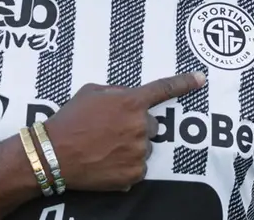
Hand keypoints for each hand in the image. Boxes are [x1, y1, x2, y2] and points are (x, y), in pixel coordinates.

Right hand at [39, 72, 205, 191]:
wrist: (53, 153)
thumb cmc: (69, 119)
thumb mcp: (90, 92)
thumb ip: (116, 92)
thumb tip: (128, 98)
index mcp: (131, 102)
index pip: (163, 89)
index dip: (184, 83)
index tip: (201, 78)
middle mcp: (140, 126)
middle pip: (152, 125)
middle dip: (136, 127)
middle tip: (111, 132)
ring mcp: (139, 152)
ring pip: (144, 148)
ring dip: (130, 148)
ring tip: (103, 149)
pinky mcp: (133, 175)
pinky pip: (137, 168)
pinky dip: (124, 167)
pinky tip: (105, 163)